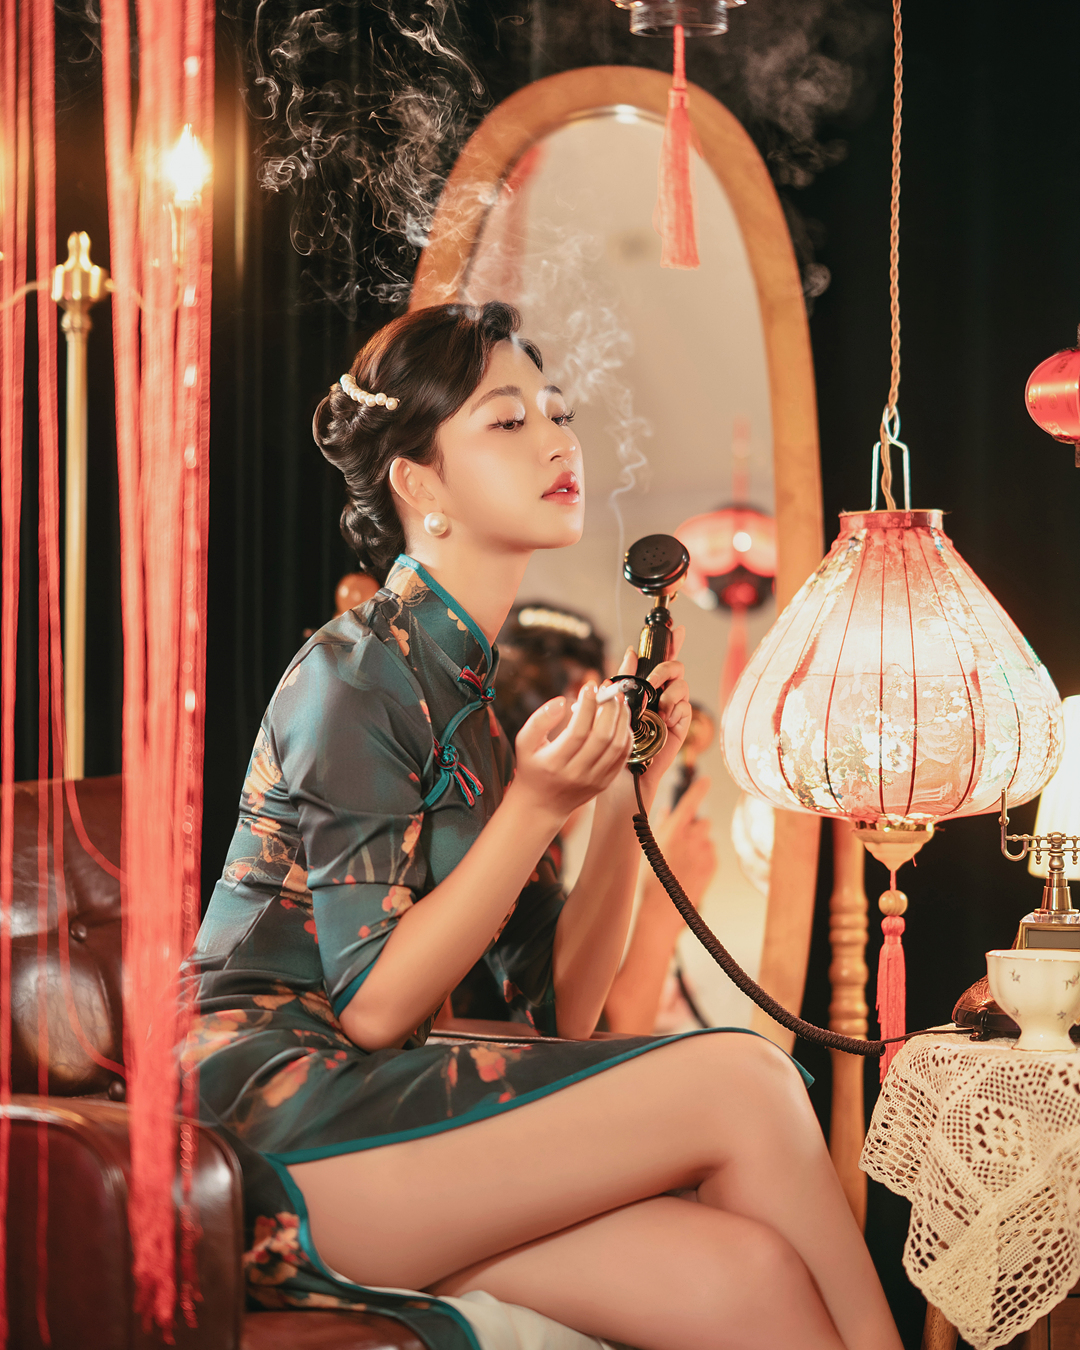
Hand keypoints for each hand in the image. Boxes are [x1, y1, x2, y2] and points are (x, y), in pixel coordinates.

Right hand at [511, 683, 632, 823]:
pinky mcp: (606, 782)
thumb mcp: (524, 742)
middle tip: (608, 689)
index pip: (578, 730)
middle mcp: (577, 773)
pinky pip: (623, 756)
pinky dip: (625, 735)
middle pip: (603, 737)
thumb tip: (562, 701)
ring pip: (617, 746)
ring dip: (622, 719)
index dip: (587, 705)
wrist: (542, 804)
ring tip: (618, 700)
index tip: (590, 686)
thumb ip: (539, 720)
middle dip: (609, 708)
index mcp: (555, 763)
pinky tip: (620, 720)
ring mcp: (594, 780)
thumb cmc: (532, 767)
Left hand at [610, 628, 691, 796]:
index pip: (660, 660)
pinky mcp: (679, 727)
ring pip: (682, 685)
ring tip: (657, 706)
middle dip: (666, 668)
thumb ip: (622, 678)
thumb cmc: (613, 742)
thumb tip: (630, 651)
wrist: (621, 774)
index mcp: (644, 687)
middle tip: (653, 681)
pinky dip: (677, 708)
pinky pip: (687, 707)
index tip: (677, 627)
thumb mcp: (613, 704)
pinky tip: (666, 718)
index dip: (671, 642)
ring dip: (670, 690)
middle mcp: (660, 696)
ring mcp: (671, 711)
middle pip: (675, 668)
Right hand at [646, 775, 716, 934]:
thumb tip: (665, 810)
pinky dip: (704, 858)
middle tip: (684, 841)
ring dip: (700, 844)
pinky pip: (711, 853)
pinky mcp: (712, 865)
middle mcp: (691, 838)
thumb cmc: (650, 878)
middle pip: (703, 822)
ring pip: (707, 839)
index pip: (689, 802)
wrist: (663, 906)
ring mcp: (704, 852)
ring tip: (684, 861)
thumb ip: (660, 826)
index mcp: (674, 830)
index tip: (706, 780)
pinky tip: (690, 870)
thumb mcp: (649, 848)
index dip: (698, 789)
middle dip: (696, 828)